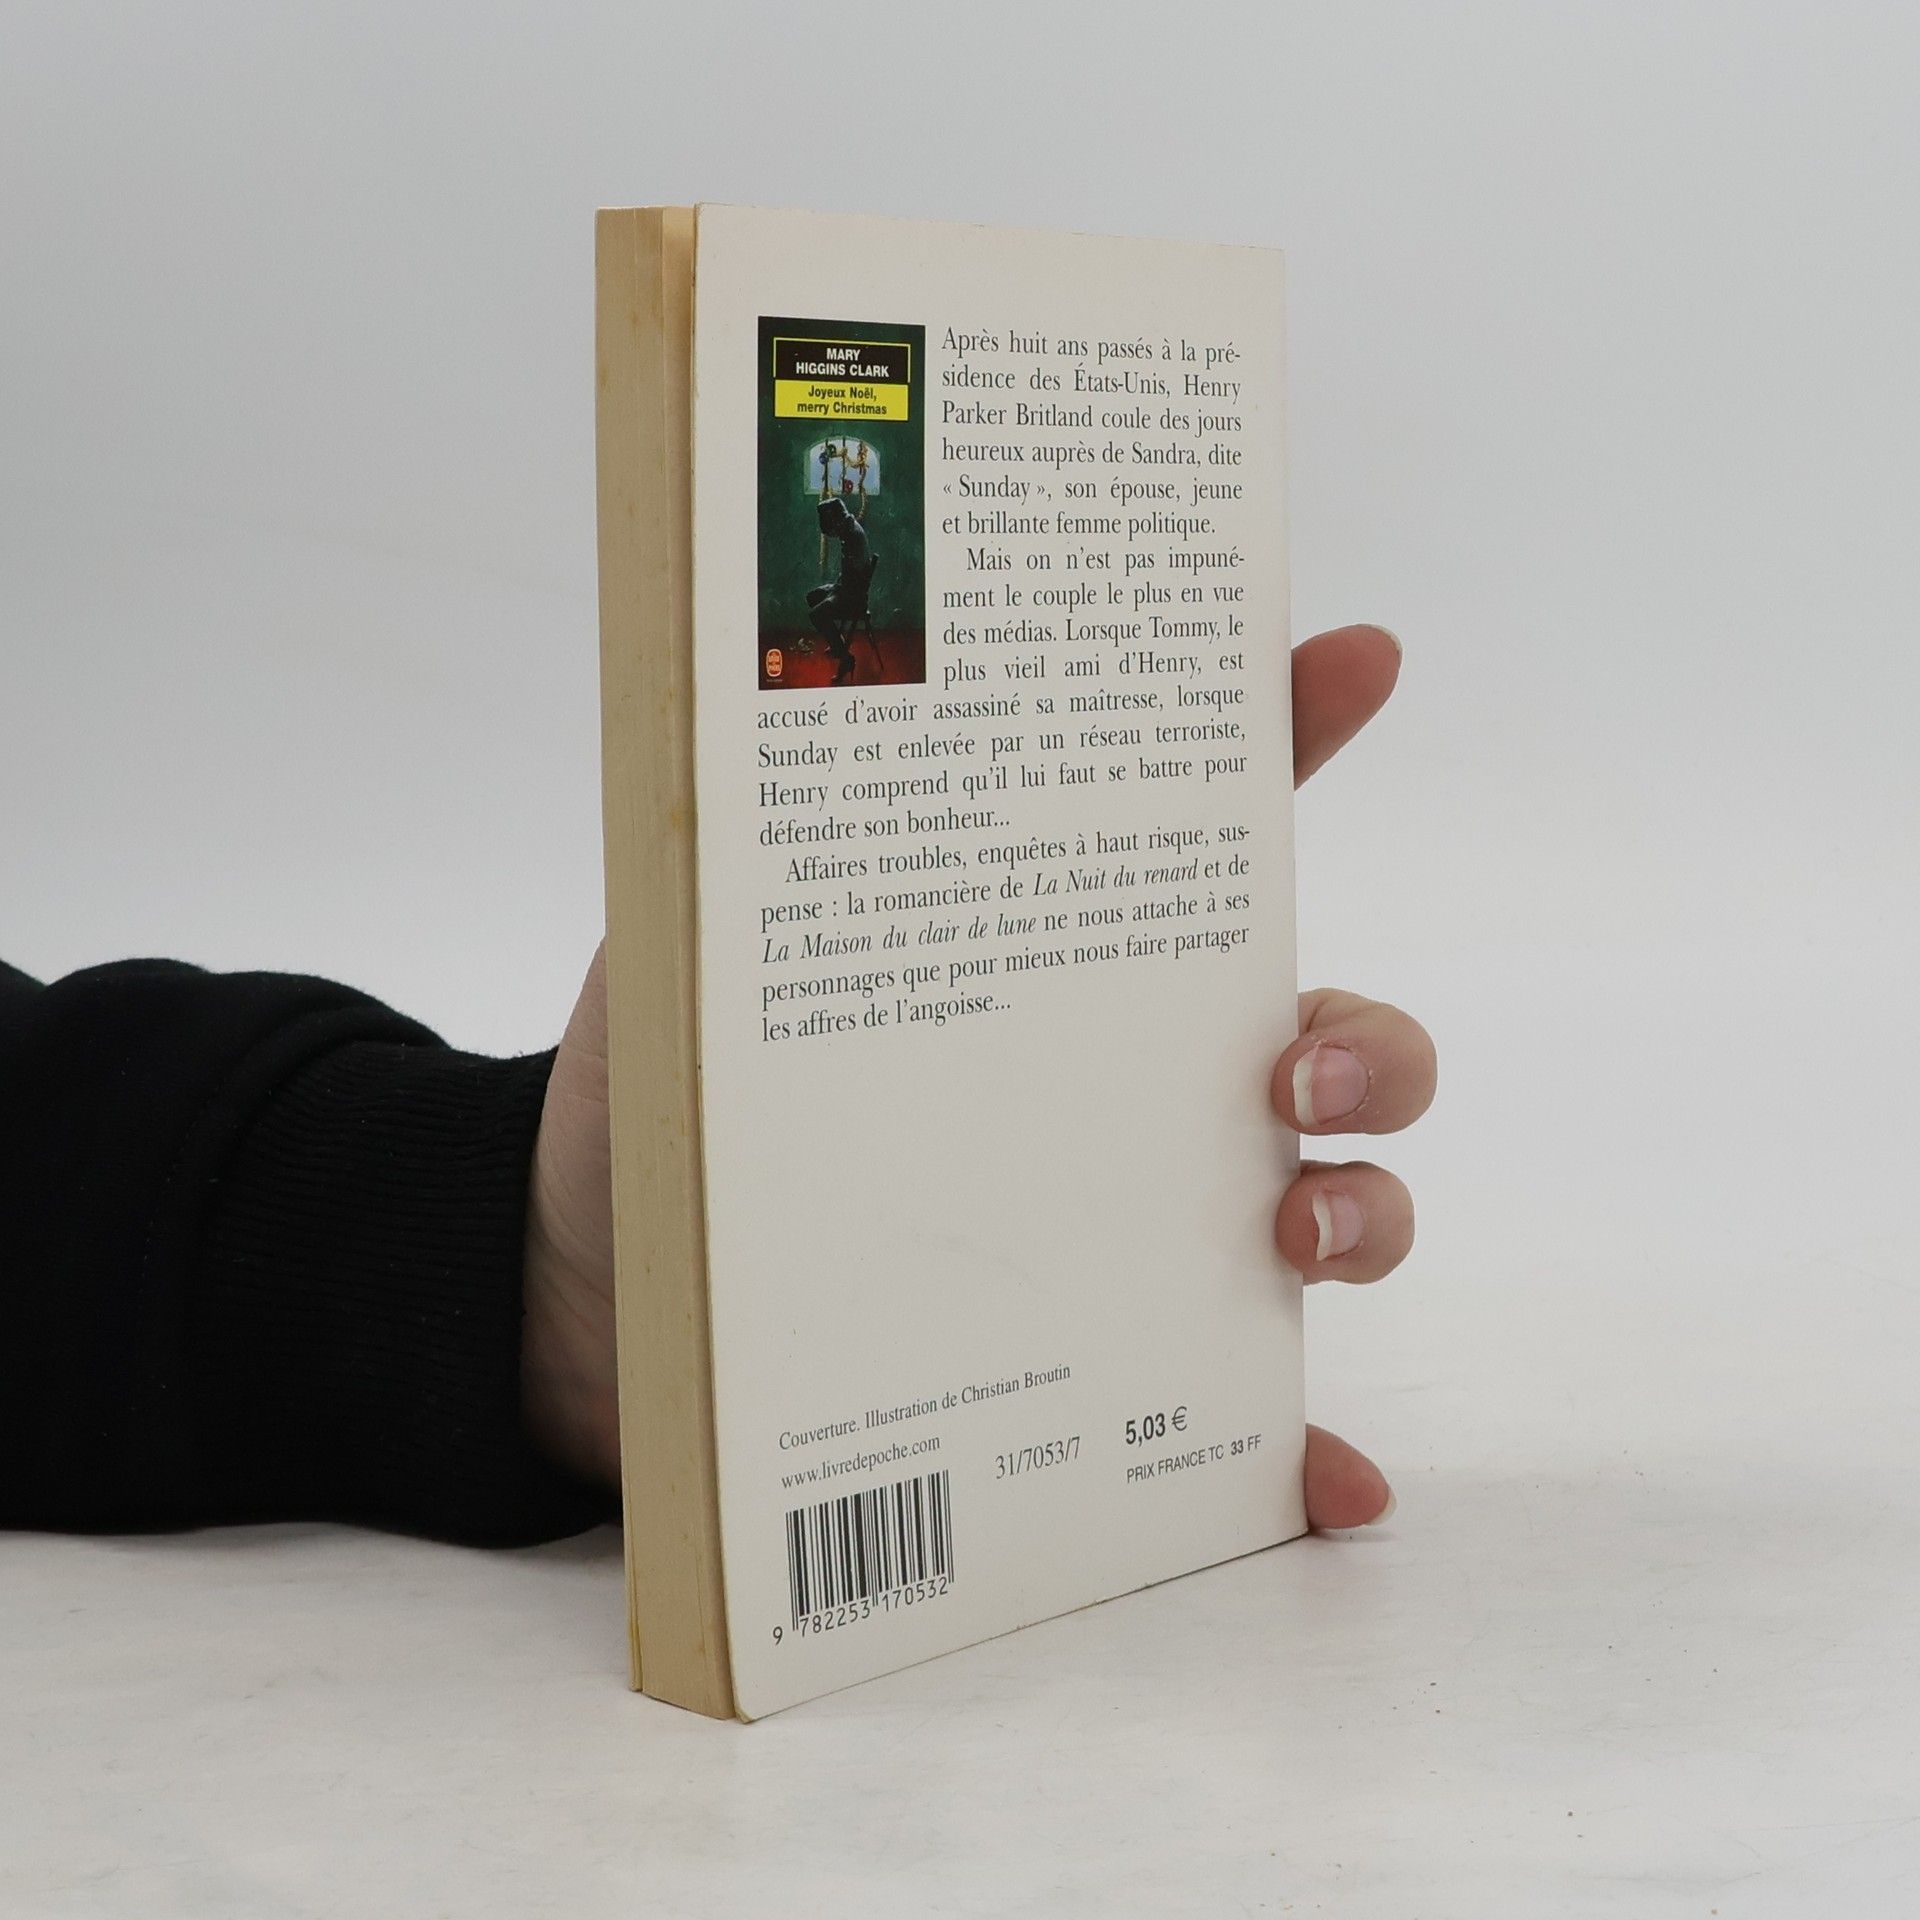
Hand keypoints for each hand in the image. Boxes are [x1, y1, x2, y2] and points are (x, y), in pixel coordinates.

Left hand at [521, 623, 1433, 1532]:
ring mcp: (1133, 1222)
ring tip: (1295, 1237)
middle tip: (1294, 1070)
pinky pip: (1237, 1422)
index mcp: (1058, 963)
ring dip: (1369, 1214)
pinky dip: (1301, 1458)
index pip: (1194, 830)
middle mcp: (1131, 1086)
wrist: (586, 1284)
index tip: (1352, 659)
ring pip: (1339, 1207)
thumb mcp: (693, 943)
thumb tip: (753, 695)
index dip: (1289, 734)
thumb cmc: (658, 1097)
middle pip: (1334, 1044)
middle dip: (1373, 1043)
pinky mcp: (1099, 1362)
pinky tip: (1328, 1487)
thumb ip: (746, 838)